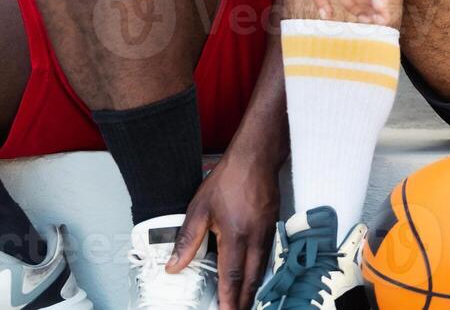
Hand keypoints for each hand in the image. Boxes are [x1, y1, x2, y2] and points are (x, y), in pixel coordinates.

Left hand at [167, 150, 278, 309]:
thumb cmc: (228, 179)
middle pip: (251, 278)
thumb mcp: (199, 208)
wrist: (256, 157)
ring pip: (261, 268)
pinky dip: (260, 271)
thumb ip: (187, 239)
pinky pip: (267, 254)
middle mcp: (255, 237)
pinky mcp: (272, 223)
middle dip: (244, 300)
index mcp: (236, 235)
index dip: (229, 298)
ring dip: (252, 288)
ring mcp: (267, 230)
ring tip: (244, 302)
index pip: (232, 275)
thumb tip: (173, 266)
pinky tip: (254, 275)